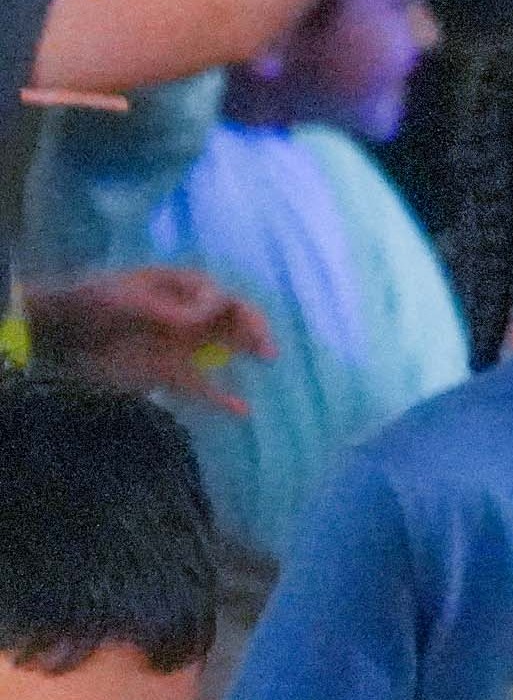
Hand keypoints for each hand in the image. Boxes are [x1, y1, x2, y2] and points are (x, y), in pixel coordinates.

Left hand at [26, 268, 273, 414]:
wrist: (59, 334)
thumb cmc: (96, 303)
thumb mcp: (132, 299)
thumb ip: (172, 309)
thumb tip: (207, 317)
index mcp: (183, 288)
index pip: (220, 297)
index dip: (222, 308)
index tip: (205, 320)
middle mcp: (191, 315)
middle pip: (235, 321)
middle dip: (254, 330)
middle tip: (265, 348)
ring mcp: (183, 346)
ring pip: (226, 351)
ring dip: (248, 354)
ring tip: (267, 360)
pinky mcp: (171, 374)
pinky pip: (203, 387)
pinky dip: (222, 399)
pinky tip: (242, 410)